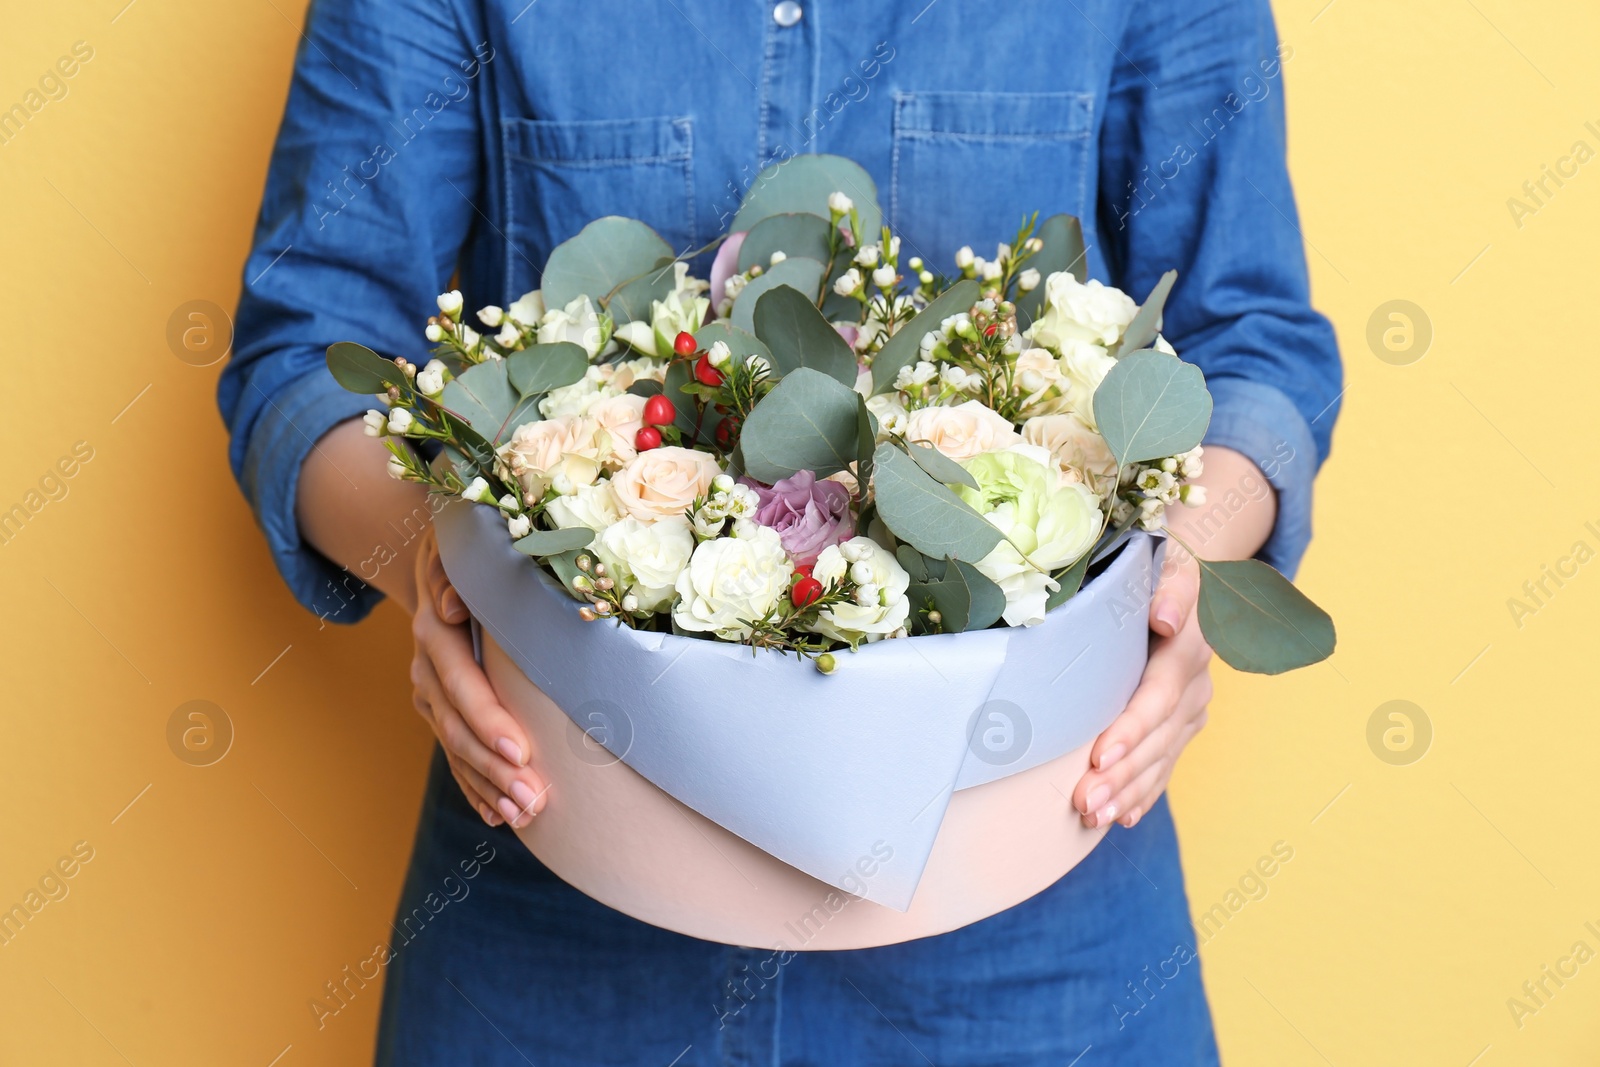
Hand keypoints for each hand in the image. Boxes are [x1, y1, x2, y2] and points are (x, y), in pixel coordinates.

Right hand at [410, 525, 546, 827]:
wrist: (438, 559)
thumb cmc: (467, 549)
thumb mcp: (459, 547)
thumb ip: (452, 572)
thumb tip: (447, 605)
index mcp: (434, 632)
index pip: (462, 684)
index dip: (487, 719)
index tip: (520, 751)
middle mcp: (427, 668)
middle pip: (458, 727)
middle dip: (494, 768)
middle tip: (533, 800)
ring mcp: (431, 693)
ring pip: (457, 747)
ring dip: (488, 786)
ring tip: (524, 816)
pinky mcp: (440, 710)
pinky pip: (456, 755)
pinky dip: (475, 787)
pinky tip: (498, 817)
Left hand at [1072, 544, 1211, 829]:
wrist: (1192, 581)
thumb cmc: (1161, 569)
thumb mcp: (1170, 566)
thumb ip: (1173, 590)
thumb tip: (1166, 617)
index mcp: (1187, 648)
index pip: (1159, 697)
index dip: (1132, 729)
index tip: (1101, 757)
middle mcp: (1194, 684)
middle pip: (1158, 738)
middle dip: (1122, 775)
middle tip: (1085, 803)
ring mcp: (1191, 709)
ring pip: (1161, 758)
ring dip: (1129, 792)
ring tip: (1093, 817)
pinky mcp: (1182, 725)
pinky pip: (1165, 764)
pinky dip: (1144, 793)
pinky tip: (1122, 818)